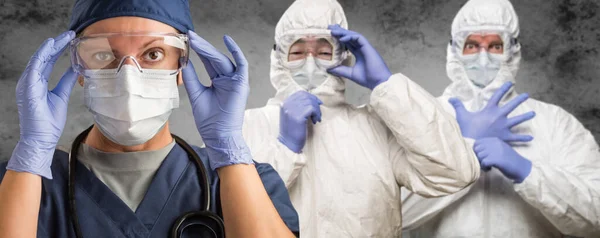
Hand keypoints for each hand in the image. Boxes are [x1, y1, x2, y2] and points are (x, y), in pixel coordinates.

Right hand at [7, 31, 77, 178]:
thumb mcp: (61, 96)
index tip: (71, 40)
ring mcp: (27, 83)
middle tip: (70, 34)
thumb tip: (75, 68)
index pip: (48, 61)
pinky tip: (51, 45)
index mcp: (38, 82)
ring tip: (64, 37)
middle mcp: (30, 80)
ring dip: (51, 46)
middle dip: (57, 44)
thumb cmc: (49, 122)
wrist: (41, 139)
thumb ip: (66, 81)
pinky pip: (34, 67)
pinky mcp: (27, 87)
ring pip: (39, 58)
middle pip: (44, 57)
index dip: (59, 50)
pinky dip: (42, 55)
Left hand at [182, 31, 251, 168]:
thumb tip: (184, 61)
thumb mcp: (196, 94)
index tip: (187, 40)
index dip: (198, 50)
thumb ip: (191, 78)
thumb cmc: (209, 121)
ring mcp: (235, 81)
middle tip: (190, 36)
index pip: (208, 62)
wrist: (218, 135)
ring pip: (223, 60)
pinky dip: (236, 51)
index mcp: (218, 82)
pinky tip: (227, 40)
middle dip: (202, 47)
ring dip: (209, 49)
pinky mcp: (241, 84)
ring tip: (196, 41)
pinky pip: (241, 64)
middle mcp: (227, 79)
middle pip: (214, 59)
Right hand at [278, 91, 322, 152]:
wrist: (289, 143)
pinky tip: (315, 120)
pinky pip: (312, 109)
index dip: (311, 96)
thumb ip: (297, 106)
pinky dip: (316, 114)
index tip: (317, 103)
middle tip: (318, 112)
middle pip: (306, 97)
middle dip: (315, 103)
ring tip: (317, 118)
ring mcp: (292, 110)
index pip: (300, 93)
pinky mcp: (298, 116)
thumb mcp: (291, 115)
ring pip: (310, 102)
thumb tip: (312, 99)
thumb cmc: (292, 130)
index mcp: (285, 103)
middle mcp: (287, 105)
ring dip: (317, 110)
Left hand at [326, 24, 391, 89]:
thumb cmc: (368, 78)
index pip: (348, 43)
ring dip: (343, 32)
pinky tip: (341, 39)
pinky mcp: (368, 47)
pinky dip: (350, 37)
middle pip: (350, 37)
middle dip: (340, 31)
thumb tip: (328, 69)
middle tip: (329, 27)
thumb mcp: (350, 73)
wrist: (378, 82)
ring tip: (333, 30)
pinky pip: (358, 38)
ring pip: (353, 35)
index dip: (339, 38)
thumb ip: (340, 70)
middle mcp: (362, 48)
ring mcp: (365, 47)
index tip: (330, 35)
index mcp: (359, 54)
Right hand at [450, 81, 534, 141]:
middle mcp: (499, 116)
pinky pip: (516, 138)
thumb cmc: (467, 130)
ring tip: (533, 113)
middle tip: (527, 95)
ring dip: (526, 116)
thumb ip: (458, 106)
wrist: (472, 144)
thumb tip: (450, 98)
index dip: (504, 88)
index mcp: (489, 110)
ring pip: (518, 120)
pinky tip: (531, 138)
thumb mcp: (462, 116)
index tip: (510, 83)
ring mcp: (503, 127)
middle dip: (520, 100)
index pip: (498, 96)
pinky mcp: (505, 137)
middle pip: (512, 106)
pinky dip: (523, 138)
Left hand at [474, 138, 531, 182]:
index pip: (477, 143)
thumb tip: (474, 150)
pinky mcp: (497, 159)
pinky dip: (485, 168)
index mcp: (495, 140)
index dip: (477, 151)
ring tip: (488, 167)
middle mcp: (495, 143)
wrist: (522, 168)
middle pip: (476, 150)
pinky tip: (490, 169)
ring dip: (481, 164)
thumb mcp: (499, 150)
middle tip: (485, 163)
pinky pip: (483, 162)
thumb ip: (489, 148)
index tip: (482, 157)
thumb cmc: (509, 160)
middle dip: (478, 157)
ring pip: (479, 156)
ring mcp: (496, 151)